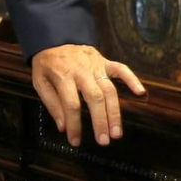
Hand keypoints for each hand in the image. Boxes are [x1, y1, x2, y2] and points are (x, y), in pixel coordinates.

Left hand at [31, 44, 145, 146]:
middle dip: (100, 121)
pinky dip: (132, 79)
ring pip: (109, 89)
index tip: (75, 141)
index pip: (71, 104)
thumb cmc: (47, 64)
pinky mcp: (105, 61)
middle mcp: (82, 71)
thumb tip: (63, 127)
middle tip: (104, 141)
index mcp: (63, 75)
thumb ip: (51, 103)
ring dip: (115, 112)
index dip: (74, 125)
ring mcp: (95, 65)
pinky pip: (121, 68)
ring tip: (116, 133)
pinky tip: (140, 93)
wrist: (53, 38)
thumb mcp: (39, 82)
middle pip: (94, 98)